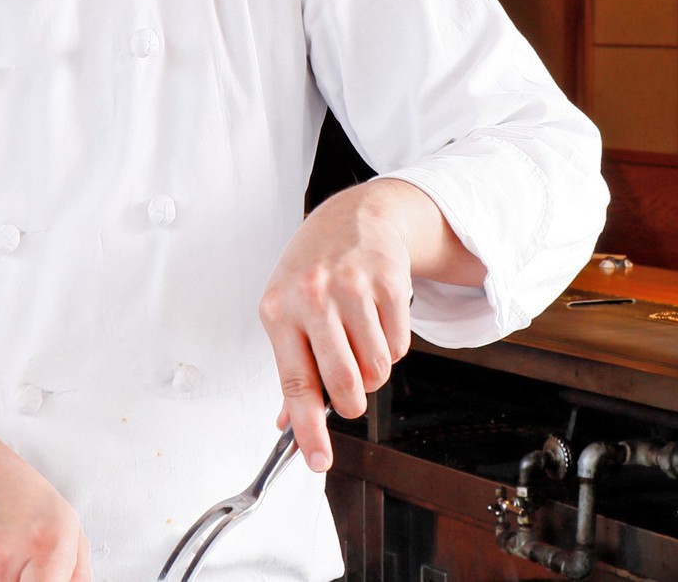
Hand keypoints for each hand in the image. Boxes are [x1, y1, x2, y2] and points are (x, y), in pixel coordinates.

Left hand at [259, 178, 476, 471]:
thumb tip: (286, 424)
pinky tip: (377, 321)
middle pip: (344, 382)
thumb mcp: (286, 309)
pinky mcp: (388, 281)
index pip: (295, 383)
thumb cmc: (312, 268)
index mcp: (277, 310)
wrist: (353, 216)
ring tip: (361, 343)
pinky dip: (392, 347)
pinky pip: (399, 346)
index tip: (318, 461)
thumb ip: (290, 368)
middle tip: (351, 394)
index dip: (308, 429)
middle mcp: (312, 296)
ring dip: (374, 372)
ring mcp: (352, 287)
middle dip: (352, 403)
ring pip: (376, 369)